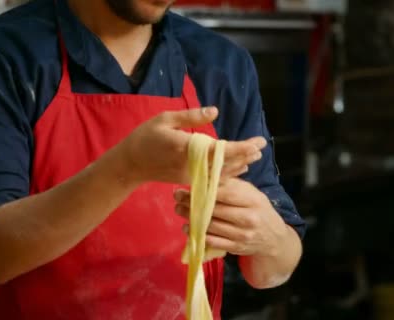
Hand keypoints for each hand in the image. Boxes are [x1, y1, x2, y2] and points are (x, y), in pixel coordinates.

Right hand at [117, 107, 266, 184]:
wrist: (131, 164)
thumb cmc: (146, 137)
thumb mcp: (165, 119)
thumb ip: (190, 116)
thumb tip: (215, 111)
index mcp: (186, 147)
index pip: (220, 150)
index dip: (241, 148)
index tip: (257, 143)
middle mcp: (192, 164)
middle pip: (225, 163)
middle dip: (245, 155)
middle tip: (262, 147)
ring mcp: (191, 175)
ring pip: (221, 172)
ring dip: (240, 164)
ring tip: (256, 156)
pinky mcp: (189, 180)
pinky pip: (213, 178)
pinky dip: (228, 173)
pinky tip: (240, 168)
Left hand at [174, 178, 289, 256]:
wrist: (273, 238)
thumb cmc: (259, 209)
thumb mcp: (252, 193)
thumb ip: (233, 185)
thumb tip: (209, 174)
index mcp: (253, 200)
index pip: (227, 193)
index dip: (206, 189)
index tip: (190, 186)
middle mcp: (248, 218)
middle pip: (216, 209)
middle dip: (193, 203)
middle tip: (178, 197)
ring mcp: (242, 235)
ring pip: (212, 225)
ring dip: (192, 218)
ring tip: (179, 210)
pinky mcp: (235, 247)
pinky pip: (213, 241)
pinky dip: (198, 234)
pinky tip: (187, 228)